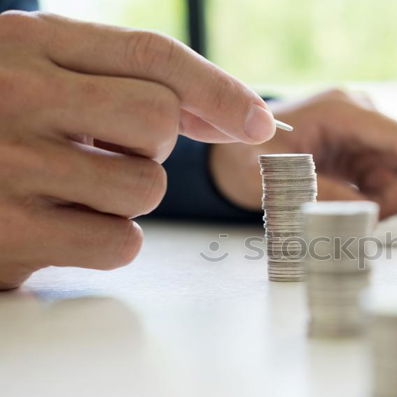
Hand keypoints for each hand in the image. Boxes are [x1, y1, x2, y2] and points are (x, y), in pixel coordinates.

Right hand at [0, 11, 275, 289]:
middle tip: (105, 148)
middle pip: (158, 121)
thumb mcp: (39, 74)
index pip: (151, 56)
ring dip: (127, 196)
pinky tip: (62, 225)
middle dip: (152, 145)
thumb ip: (125, 82)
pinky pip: (120, 243)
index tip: (261, 122)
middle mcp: (15, 96)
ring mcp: (8, 167)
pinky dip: (108, 241)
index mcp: (26, 44)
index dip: (219, 89)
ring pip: (144, 188)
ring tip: (72, 188)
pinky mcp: (9, 235)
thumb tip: (234, 116)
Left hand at [211, 88, 396, 218]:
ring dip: (382, 204)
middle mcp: (361, 117)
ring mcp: (364, 134)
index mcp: (343, 111)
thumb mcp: (277, 177)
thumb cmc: (248, 157)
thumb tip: (368, 213)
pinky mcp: (362, 151)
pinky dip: (373, 202)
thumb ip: (323, 192)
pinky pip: (385, 182)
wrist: (237, 150)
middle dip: (395, 200)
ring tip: (341, 210)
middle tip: (361, 222)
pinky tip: (345, 202)